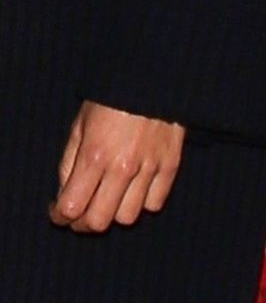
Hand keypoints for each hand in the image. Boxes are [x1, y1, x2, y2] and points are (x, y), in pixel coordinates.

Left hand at [51, 103, 184, 232]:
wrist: (152, 78)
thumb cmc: (111, 99)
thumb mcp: (79, 125)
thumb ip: (69, 163)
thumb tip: (65, 195)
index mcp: (94, 156)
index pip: (71, 208)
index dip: (59, 216)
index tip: (58, 212)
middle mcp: (122, 168)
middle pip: (99, 222)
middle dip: (82, 224)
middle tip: (79, 214)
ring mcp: (149, 168)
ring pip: (127, 217)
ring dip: (113, 214)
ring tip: (108, 201)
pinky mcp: (170, 166)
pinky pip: (154, 203)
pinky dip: (142, 203)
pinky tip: (134, 190)